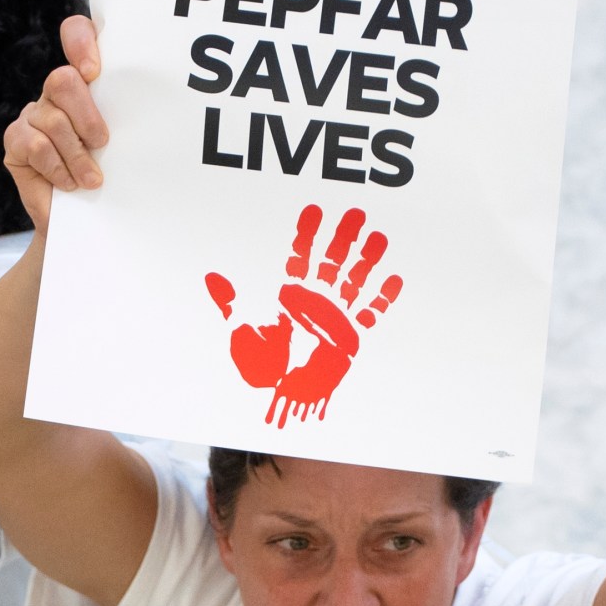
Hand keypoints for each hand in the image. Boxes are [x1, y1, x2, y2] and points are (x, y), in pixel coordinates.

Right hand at [2, 15, 106, 234]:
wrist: (84, 219)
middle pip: (63, 79)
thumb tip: (151, 112)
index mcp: (87, 82)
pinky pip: (36, 145)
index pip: (77, 34)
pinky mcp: (15, 140)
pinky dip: (58, 168)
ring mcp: (33, 114)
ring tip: (92, 179)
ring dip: (77, 155)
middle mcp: (56, 92)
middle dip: (87, 114)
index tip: (94, 72)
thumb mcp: (124, 144)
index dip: (81, 42)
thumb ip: (127, 118)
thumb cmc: (111, 176)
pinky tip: (69, 183)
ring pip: (53, 120)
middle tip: (102, 143)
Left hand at [205, 205, 402, 427]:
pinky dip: (382, 298)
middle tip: (355, 213)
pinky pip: (370, 313)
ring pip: (354, 281)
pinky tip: (394, 279)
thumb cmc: (261, 366)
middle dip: (343, 238)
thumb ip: (232, 303)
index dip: (307, 233)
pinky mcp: (350, 337)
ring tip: (379, 237)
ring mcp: (335, 317)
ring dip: (366, 261)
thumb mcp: (241, 331)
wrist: (282, 395)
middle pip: (332, 261)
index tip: (314, 210)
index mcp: (290, 296)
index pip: (300, 256)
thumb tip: (211, 279)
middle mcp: (315, 301)